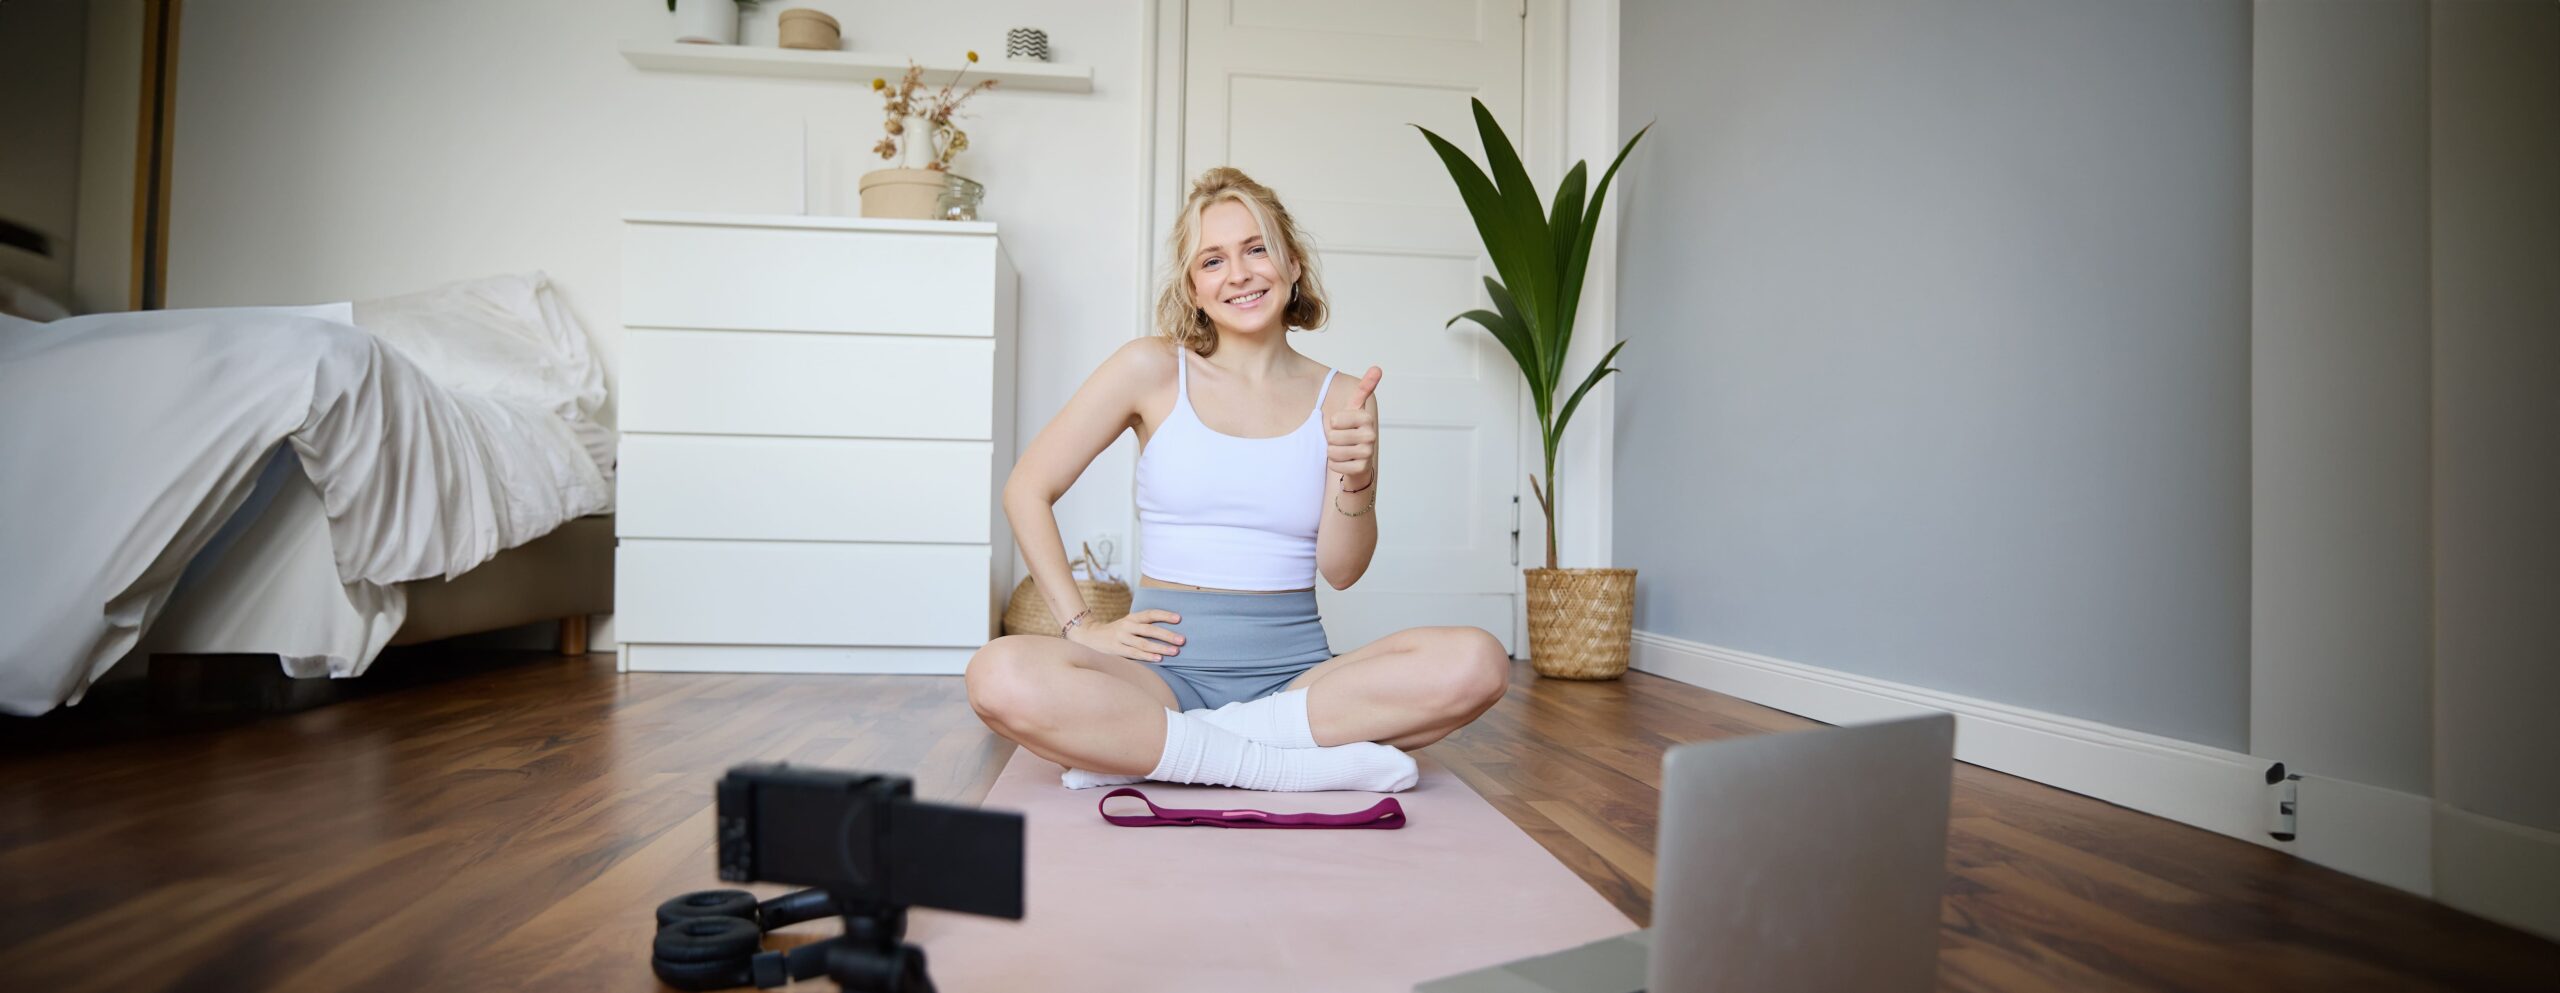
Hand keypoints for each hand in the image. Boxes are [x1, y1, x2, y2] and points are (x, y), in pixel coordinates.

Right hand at [1068, 609, 1184, 662]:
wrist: (1090, 635)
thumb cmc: (1116, 631)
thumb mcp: (1129, 624)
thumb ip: (1144, 626)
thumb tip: (1169, 632)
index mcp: (1132, 617)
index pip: (1150, 614)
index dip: (1165, 615)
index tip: (1179, 618)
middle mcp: (1127, 626)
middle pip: (1150, 629)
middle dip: (1167, 635)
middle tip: (1182, 640)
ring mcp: (1121, 638)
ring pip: (1143, 643)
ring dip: (1160, 648)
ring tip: (1175, 651)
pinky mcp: (1116, 649)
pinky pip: (1134, 653)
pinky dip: (1147, 656)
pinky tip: (1158, 659)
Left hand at [1326, 366, 1382, 489]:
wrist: (1356, 458)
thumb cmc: (1351, 430)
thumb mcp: (1354, 408)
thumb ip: (1364, 388)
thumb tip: (1378, 367)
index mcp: (1366, 418)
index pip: (1334, 420)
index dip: (1332, 423)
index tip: (1341, 425)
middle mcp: (1371, 434)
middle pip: (1332, 436)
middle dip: (1331, 439)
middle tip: (1341, 440)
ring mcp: (1367, 452)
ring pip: (1332, 451)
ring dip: (1332, 452)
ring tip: (1342, 450)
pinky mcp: (1361, 468)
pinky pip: (1335, 465)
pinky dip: (1334, 464)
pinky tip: (1344, 462)